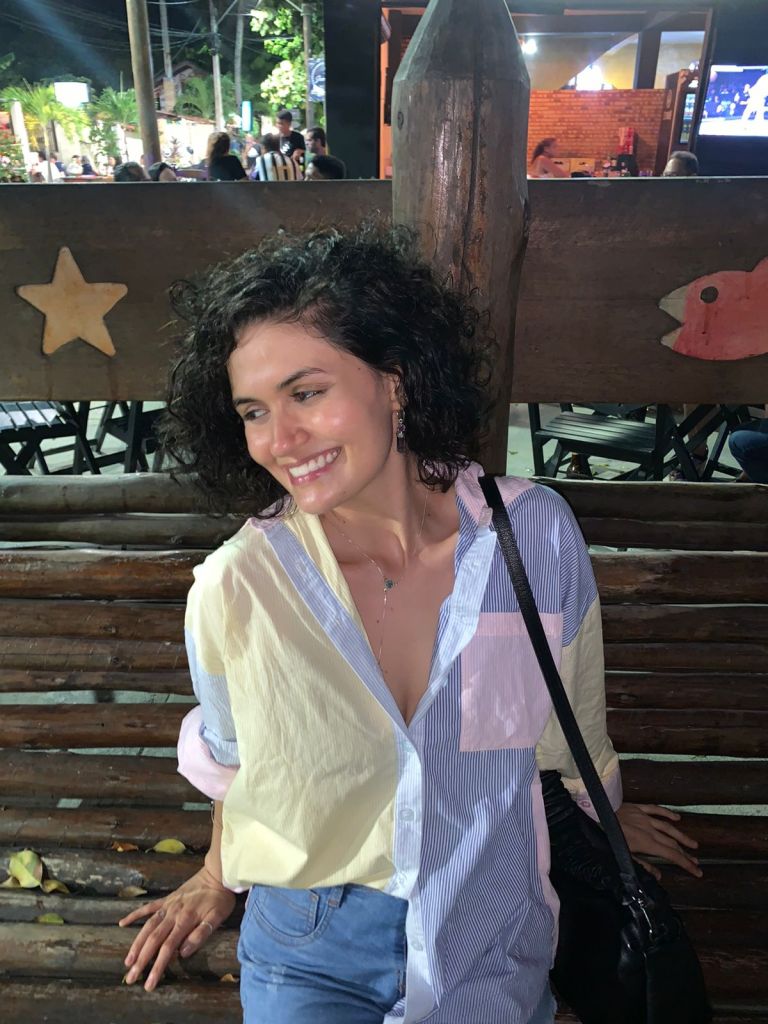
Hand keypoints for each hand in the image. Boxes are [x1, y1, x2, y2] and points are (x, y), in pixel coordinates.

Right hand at [118, 865, 235, 990]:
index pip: (168, 949)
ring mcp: (167, 906)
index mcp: (185, 921)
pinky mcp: (167, 899)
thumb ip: (200, 934)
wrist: (218, 872)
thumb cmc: (220, 898)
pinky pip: (148, 907)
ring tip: (127, 961)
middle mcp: (172, 914)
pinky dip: (135, 915)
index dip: (157, 967)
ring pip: (147, 927)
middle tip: (130, 978)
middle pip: (153, 940)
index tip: (149, 983)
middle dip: (141, 961)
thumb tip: (183, 953)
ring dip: (136, 944)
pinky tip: (122, 922)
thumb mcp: (217, 917)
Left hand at [616, 802, 701, 879]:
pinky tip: (677, 818)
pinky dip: (667, 814)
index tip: (697, 871)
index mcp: (647, 843)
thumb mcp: (624, 856)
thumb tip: (659, 876)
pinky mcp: (638, 808)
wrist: (596, 815)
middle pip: (672, 843)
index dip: (686, 864)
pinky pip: (656, 809)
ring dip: (681, 836)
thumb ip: (643, 866)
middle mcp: (649, 829)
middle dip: (685, 853)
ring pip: (668, 827)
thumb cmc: (608, 838)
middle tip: (697, 861)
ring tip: (693, 844)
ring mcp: (644, 817)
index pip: (672, 855)